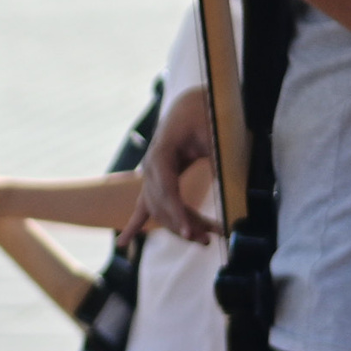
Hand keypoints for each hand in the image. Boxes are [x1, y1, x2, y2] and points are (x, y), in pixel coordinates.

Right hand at [135, 87, 218, 243]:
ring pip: (157, 209)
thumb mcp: (215, 136)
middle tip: (208, 240)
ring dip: (177, 225)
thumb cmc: (204, 116)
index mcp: (161, 154)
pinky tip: (123, 244)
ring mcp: (150, 175)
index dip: (177, 213)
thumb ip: (218, 162)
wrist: (190, 106)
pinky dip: (134, 225)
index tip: (190, 233)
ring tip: (205, 239)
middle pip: (160, 204)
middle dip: (183, 224)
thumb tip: (228, 194)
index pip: (166, 190)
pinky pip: (143, 206)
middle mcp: (150, 167)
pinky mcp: (155, 181)